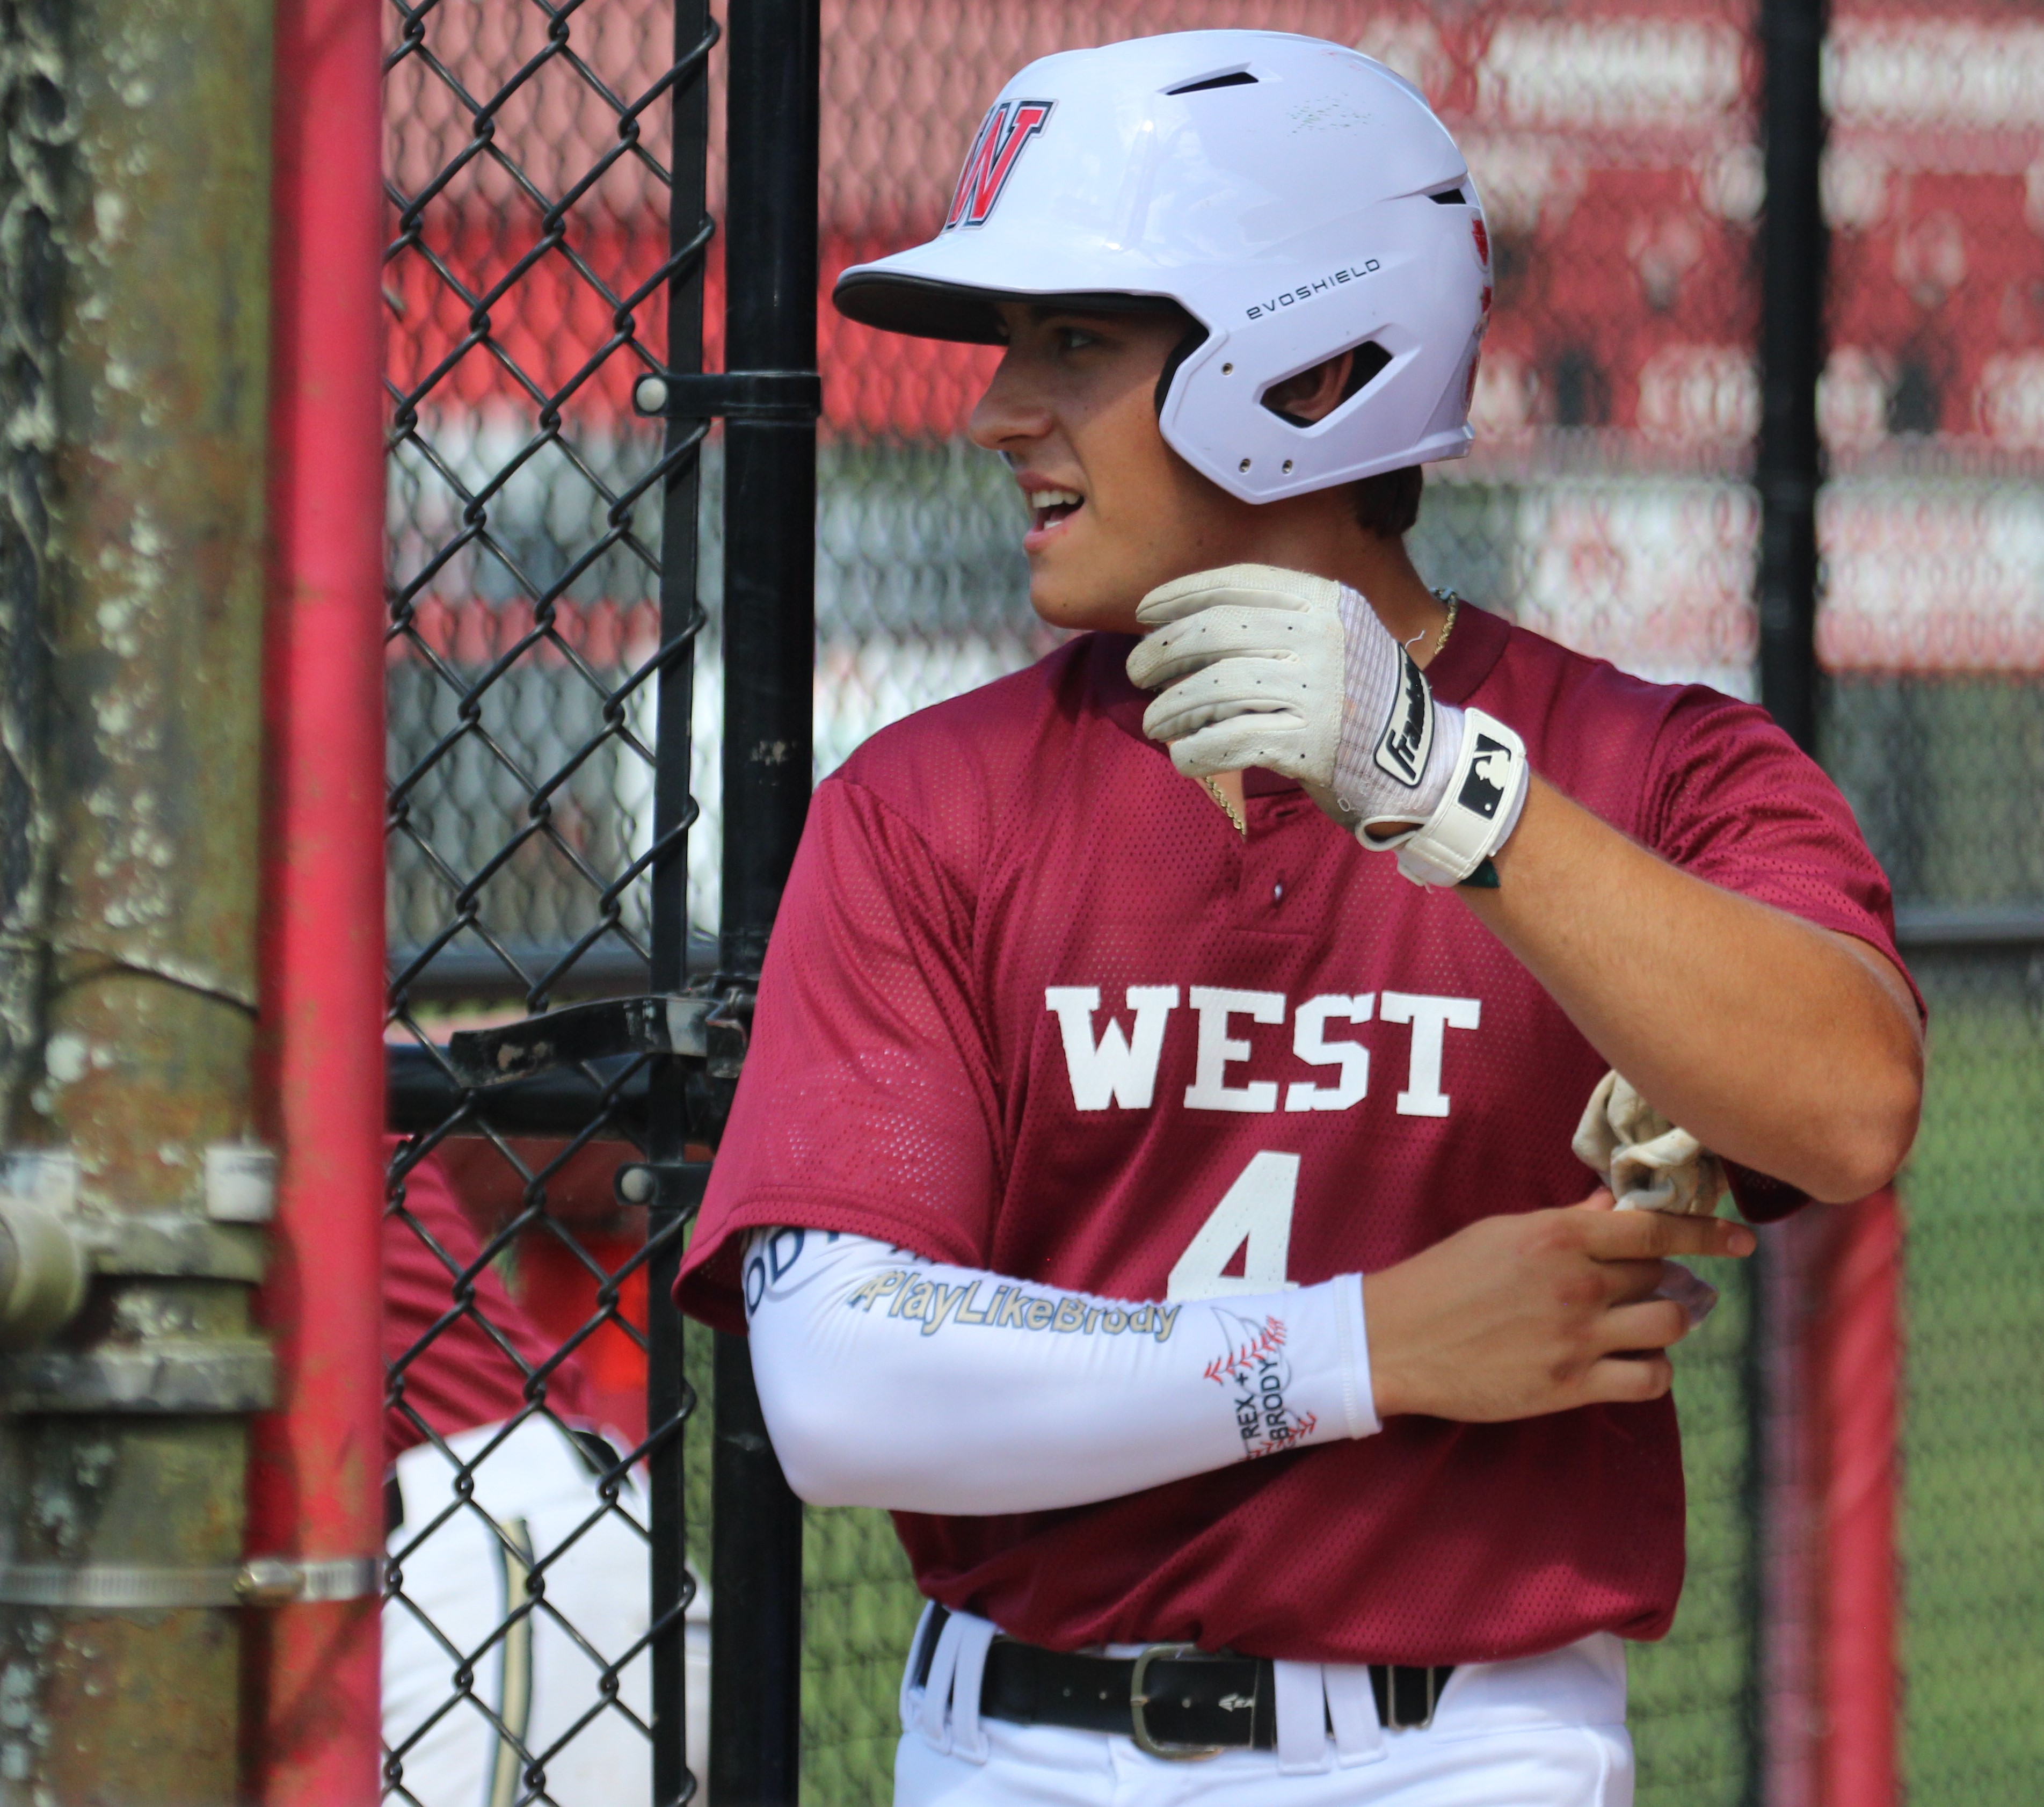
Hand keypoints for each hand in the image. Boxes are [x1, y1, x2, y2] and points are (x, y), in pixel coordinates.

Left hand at [1125, 563, 1445, 826]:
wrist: (1425, 766)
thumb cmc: (1361, 702)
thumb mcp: (1335, 641)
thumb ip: (1277, 625)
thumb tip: (1183, 628)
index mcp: (1327, 602)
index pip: (1238, 584)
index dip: (1182, 595)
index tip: (1144, 613)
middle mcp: (1324, 638)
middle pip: (1217, 633)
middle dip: (1164, 650)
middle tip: (1135, 670)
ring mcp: (1320, 691)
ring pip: (1217, 688)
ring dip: (1172, 707)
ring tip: (1155, 722)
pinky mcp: (1313, 744)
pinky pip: (1232, 740)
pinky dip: (1197, 750)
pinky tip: (1183, 758)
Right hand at [1361, 1188, 1754, 1422]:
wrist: (1397, 1339)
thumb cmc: (1442, 1277)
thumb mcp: (1501, 1234)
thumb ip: (1564, 1222)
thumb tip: (1612, 1206)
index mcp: (1558, 1237)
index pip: (1654, 1230)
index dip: (1706, 1233)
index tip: (1740, 1240)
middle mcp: (1577, 1284)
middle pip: (1660, 1276)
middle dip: (1659, 1279)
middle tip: (1639, 1287)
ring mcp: (1577, 1337)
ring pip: (1668, 1324)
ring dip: (1665, 1321)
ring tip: (1642, 1323)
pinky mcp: (1570, 1385)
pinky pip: (1649, 1379)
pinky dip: (1654, 1370)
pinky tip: (1636, 1363)